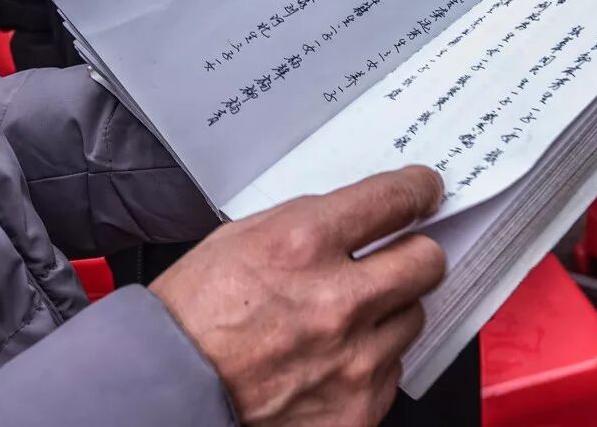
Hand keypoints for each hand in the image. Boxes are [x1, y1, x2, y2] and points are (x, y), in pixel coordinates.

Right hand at [150, 166, 446, 426]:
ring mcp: (353, 360)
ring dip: (386, 312)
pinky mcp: (358, 407)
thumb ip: (313, 221)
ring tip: (343, 319)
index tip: (424, 191)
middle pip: (426, 261)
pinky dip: (369, 361)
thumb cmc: (196, 312)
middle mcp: (338, 301)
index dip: (417, 190)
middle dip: (414, 254)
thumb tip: (365, 213)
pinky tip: (331, 357)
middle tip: (397, 258)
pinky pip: (392, 370)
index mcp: (304, 244)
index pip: (395, 200)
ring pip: (412, 318)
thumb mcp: (245, 235)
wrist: (170, 387)